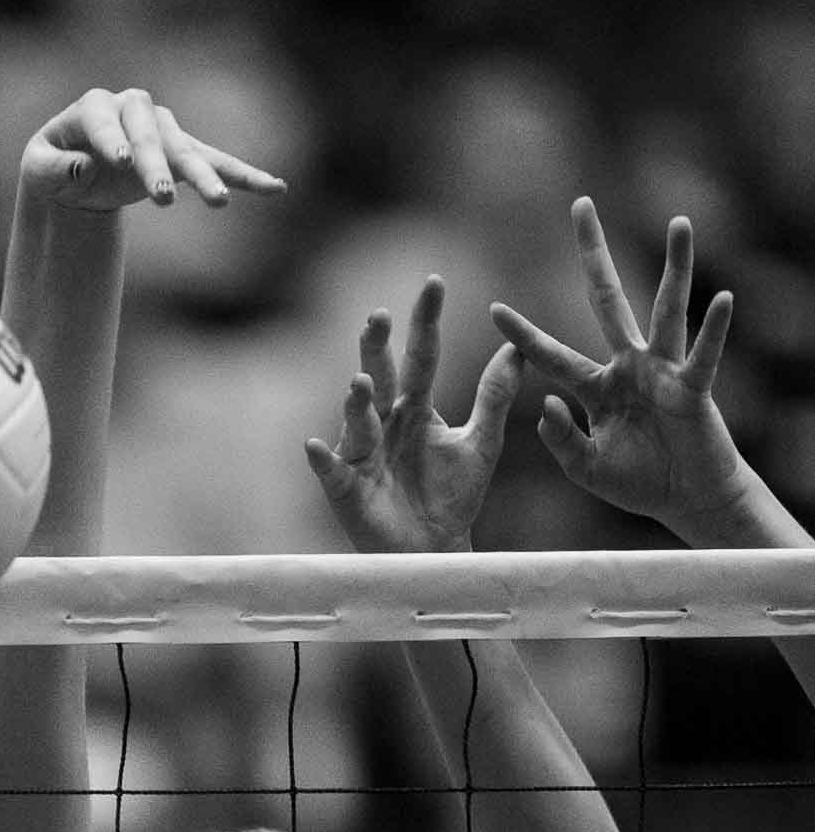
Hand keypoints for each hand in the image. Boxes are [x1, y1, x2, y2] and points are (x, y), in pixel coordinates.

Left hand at [20, 87, 285, 212]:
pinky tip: (275, 188)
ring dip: (205, 176)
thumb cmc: (52, 165)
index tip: (120, 161)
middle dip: (157, 167)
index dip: (111, 139)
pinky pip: (215, 162)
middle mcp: (133, 110)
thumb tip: (85, 169)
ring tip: (221, 204)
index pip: (103, 119)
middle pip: (150, 136)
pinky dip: (243, 175)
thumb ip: (53, 169)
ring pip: (187, 151)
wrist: (74, 172)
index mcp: (93, 107)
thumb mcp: (38, 170)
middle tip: (162, 199)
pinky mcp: (180, 153)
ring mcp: (162, 130)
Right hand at [306, 278, 524, 553]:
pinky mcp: (346, 486)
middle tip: (379, 316)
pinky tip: (313, 446)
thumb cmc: (452, 495)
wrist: (435, 547)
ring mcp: (361, 453)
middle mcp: (383, 422)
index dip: (425, 322)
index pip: (420, 355)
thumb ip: (495, 394)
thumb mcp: (481, 441)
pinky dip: (322, 459)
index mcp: (415, 407)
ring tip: (360, 383)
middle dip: (376, 348)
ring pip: (356, 420)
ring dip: (356, 402)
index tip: (434, 283)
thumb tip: (516, 344)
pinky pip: (331, 470)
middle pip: (380, 377)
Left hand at [489, 198, 747, 535]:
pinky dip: (712, 330)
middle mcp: (628, 365)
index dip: (523, 336)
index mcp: (595, 386)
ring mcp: (662, 372)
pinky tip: (722, 299)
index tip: (493, 309)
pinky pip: (701, 356)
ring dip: (675, 267)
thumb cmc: (638, 482)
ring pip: (665, 309)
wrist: (687, 501)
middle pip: (606, 298)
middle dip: (592, 253)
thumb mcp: (585, 467)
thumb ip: (562, 439)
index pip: (551, 355)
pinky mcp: (693, 389)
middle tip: (580, 204)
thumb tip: (545, 406)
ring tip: (680, 223)